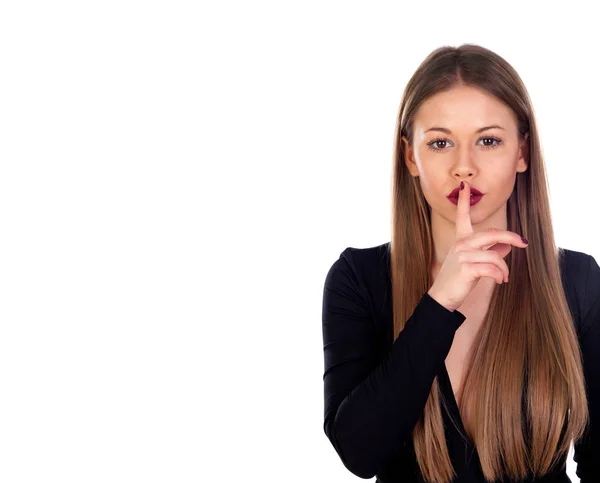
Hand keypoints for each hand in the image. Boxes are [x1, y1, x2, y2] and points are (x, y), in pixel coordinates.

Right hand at [427, 180, 528, 311]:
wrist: (443, 297)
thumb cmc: (458, 279)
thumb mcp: (474, 263)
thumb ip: (490, 251)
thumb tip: (507, 246)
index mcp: (461, 241)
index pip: (462, 217)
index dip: (464, 201)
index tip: (465, 186)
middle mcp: (461, 245)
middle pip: (492, 233)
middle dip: (511, 236)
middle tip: (523, 243)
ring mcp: (462, 256)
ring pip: (495, 256)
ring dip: (504, 269)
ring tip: (504, 278)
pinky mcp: (466, 269)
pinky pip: (492, 268)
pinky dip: (500, 275)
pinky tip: (499, 281)